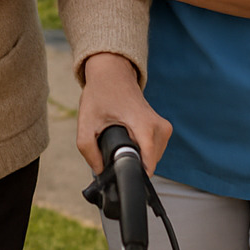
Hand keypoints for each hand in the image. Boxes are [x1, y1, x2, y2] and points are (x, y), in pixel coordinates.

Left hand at [77, 52, 170, 174]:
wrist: (112, 73)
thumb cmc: (101, 95)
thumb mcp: (85, 122)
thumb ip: (88, 150)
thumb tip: (100, 171)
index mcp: (143, 124)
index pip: (149, 161)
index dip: (133, 173)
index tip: (119, 176)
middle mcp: (159, 126)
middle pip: (149, 163)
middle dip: (130, 163)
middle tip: (112, 149)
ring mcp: (164, 127)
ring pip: (153, 158)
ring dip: (137, 156)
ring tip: (120, 140)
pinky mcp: (164, 128)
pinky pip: (155, 151)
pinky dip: (142, 150)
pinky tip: (128, 139)